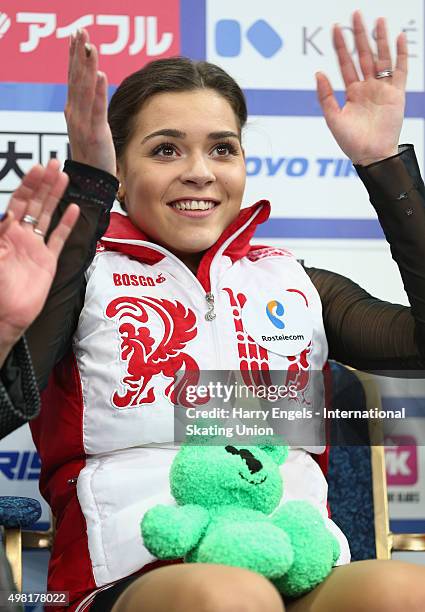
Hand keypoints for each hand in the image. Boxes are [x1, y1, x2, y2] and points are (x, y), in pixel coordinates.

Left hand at [0, 160, 78, 365]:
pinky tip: (73, 209)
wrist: (6, 315)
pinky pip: (58, 239)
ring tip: (64, 178)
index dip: (28, 185)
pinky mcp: (48, 261)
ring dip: (56, 197)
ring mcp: (35, 248)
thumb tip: (8, 213)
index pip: (18, 202)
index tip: (38, 169)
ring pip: (47, 216)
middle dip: (44, 184)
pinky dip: (67, 224)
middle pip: (35, 204)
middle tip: (54, 164)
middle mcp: (20, 236)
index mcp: (5, 233)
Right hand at [65, 29, 115, 175]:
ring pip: (84, 89)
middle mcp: (75, 114)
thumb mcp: (88, 129)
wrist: (90, 182)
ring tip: (90, 46)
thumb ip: (89, 110)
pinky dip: (98, 90)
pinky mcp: (95, 133)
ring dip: (88, 66)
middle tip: (81, 30)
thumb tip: (94, 91)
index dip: (73, 57)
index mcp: (73, 112)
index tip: (75, 36)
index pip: (73, 79)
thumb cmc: (93, 157)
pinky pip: (96, 108)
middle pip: (76, 79)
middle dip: (78, 54)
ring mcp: (83, 123)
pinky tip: (100, 73)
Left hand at [316, 11, 406, 165]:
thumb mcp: (333, 118)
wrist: (370, 155)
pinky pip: (400, 70)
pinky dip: (400, 55)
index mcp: (352, 92)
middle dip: (360, 36)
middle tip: (356, 14)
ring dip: (380, 40)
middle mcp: (367, 87)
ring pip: (382, 58)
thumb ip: (325, 96)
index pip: (346, 63)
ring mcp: (382, 89)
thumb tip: (318, 73)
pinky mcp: (396, 94)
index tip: (336, 29)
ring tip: (378, 21)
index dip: (341, 46)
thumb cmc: (351, 142)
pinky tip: (398, 38)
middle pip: (364, 55)